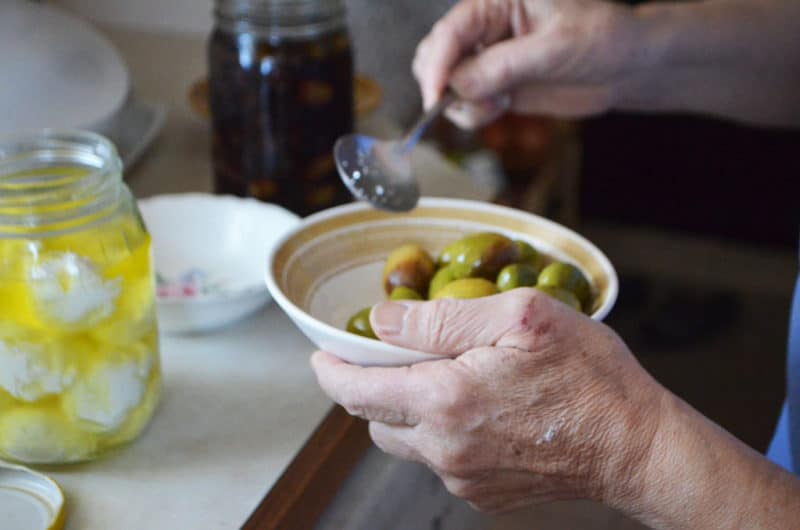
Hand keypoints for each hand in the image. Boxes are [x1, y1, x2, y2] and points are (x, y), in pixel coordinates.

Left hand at [311, 289, 666, 512]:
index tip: (321, 354)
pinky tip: (477, 408)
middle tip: (384, 358)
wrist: (638, 448)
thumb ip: (440, 319)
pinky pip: (439, 459)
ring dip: (405, 409)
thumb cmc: (590, 377)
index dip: (330, 369)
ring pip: (404, 441)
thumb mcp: (520, 318)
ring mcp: (463, 477)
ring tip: (439, 378)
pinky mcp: (482, 493)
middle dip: (367, 388)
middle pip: (373, 419)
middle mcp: (444, 447)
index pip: (356, 390)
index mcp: (445, 400)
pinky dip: (440, 431)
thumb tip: (382, 322)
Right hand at [412, 0, 642, 127]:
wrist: (626, 66)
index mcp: (497, 1)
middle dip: (445, 85)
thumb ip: (506, 66)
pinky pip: (464, 102)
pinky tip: (501, 106)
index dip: (438, 65)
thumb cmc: (603, 38)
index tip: (436, 96)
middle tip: (473, 102)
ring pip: (447, 83)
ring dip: (462, 103)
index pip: (451, 31)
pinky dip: (473, 113)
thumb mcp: (557, 48)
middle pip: (436, 55)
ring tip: (497, 104)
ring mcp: (487, 57)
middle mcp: (486, 27)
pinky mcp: (493, 83)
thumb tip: (460, 85)